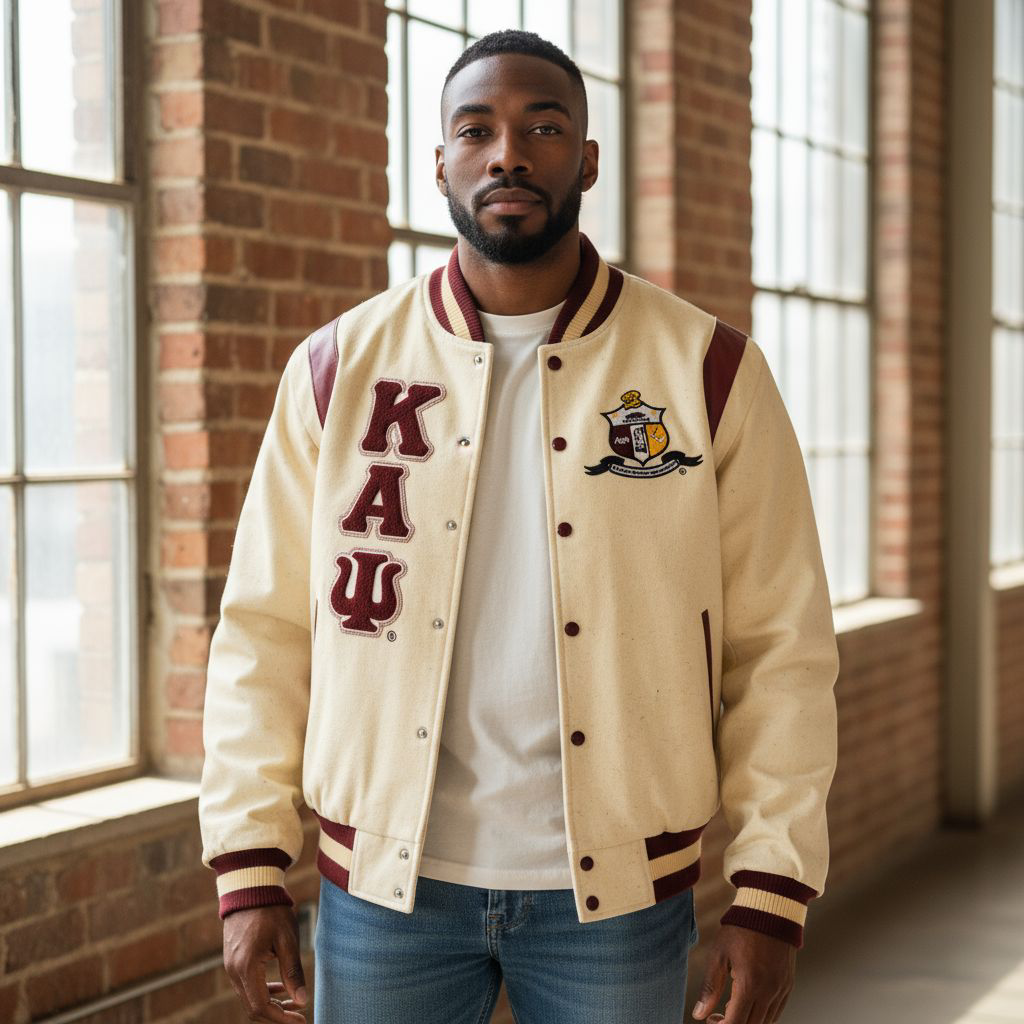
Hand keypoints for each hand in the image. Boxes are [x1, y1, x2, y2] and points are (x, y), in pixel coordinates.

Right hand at [222, 905, 308, 1022]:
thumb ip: (293, 972)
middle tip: (300, 1015)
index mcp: (246, 967)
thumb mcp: (287, 939)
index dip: (282, 1018)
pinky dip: (263, 991)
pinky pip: (246, 985)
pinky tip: (280, 988)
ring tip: (294, 1002)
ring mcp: (230, 966)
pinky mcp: (232, 961)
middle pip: (253, 1007)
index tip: (301, 1019)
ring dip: (271, 1003)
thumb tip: (302, 1001)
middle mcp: (233, 971)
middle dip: (277, 1014)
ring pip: (249, 998)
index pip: (261, 1007)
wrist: (249, 888)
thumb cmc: (271, 910)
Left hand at [691, 924, 795, 1023]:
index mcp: (749, 984)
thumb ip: (709, 988)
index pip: (736, 1023)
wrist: (770, 910)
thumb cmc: (740, 929)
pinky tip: (748, 1003)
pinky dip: (762, 1016)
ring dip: (748, 1021)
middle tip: (718, 1014)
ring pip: (766, 1023)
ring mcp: (781, 989)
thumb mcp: (719, 955)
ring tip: (731, 1005)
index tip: (710, 1020)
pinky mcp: (788, 985)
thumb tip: (698, 1015)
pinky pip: (776, 1012)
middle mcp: (769, 991)